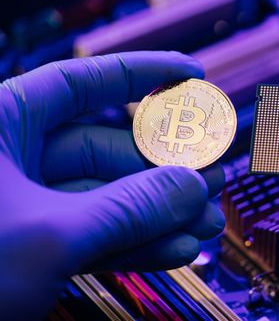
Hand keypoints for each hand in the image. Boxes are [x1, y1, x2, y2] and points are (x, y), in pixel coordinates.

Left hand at [0, 52, 225, 318]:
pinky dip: (136, 243)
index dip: (144, 74)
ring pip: (109, 198)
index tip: (192, 76)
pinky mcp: (37, 247)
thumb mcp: (46, 236)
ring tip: (207, 223)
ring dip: (161, 213)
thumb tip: (191, 187)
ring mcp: (29, 206)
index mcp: (2, 125)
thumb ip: (128, 209)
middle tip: (213, 177)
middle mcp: (16, 159)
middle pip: (110, 149)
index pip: (84, 82)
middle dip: (167, 169)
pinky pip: (97, 235)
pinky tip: (177, 248)